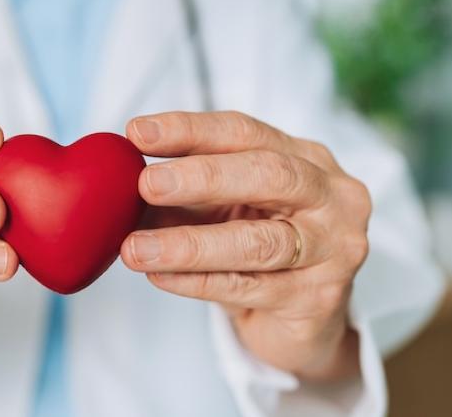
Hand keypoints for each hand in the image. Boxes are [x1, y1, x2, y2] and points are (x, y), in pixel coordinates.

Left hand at [121, 111, 370, 380]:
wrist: (302, 321)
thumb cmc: (257, 248)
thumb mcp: (222, 209)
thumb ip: (183, 191)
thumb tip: (118, 180)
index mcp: (305, 158)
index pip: (245, 132)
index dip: (190, 130)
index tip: (137, 133)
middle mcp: (332, 196)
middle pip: (269, 174)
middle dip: (203, 176)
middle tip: (146, 185)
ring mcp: (333, 249)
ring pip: (259, 242)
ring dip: (189, 244)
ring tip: (135, 248)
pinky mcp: (318, 299)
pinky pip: (249, 288)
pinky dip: (197, 282)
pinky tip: (160, 277)